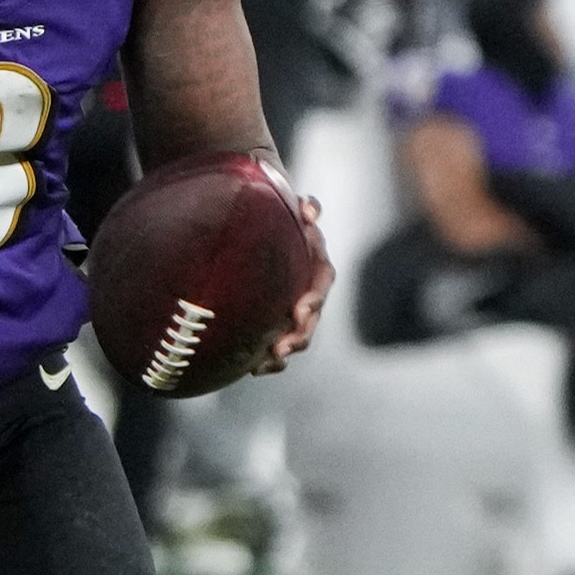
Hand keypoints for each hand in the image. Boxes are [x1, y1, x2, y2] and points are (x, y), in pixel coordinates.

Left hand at [253, 187, 333, 374]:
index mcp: (312, 261)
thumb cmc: (273, 214)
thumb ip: (302, 206)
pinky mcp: (274, 320)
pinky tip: (252, 369)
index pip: (321, 281)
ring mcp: (291, 306)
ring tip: (269, 361)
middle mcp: (306, 287)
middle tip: (283, 347)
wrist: (253, 225)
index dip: (315, 297)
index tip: (300, 310)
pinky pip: (276, 344)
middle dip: (300, 334)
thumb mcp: (286, 205)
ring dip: (286, 350)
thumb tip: (310, 210)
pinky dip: (268, 360)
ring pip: (297, 334)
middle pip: (311, 317)